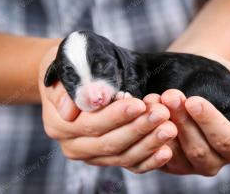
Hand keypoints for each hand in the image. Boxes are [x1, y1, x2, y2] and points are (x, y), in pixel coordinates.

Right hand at [38, 47, 177, 173]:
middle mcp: (73, 145)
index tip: (139, 104)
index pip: (91, 123)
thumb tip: (76, 107)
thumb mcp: (67, 64)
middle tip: (162, 114)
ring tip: (170, 128)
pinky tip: (166, 151)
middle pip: (109, 143)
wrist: (78, 76)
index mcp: (60, 123)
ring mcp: (92, 155)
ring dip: (148, 143)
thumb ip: (72, 86)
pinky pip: (130, 164)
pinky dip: (149, 160)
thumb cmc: (75, 65)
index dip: (116, 116)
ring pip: (122, 156)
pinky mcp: (109, 159)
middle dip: (138, 128)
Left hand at [143, 55, 229, 175]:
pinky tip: (145, 112)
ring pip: (176, 153)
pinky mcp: (168, 160)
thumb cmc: (222, 78)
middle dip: (182, 121)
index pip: (224, 139)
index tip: (193, 100)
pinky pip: (158, 154)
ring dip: (163, 127)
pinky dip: (150, 134)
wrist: (195, 73)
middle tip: (170, 95)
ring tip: (155, 101)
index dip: (209, 121)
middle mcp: (214, 159)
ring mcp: (189, 163)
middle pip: (198, 148)